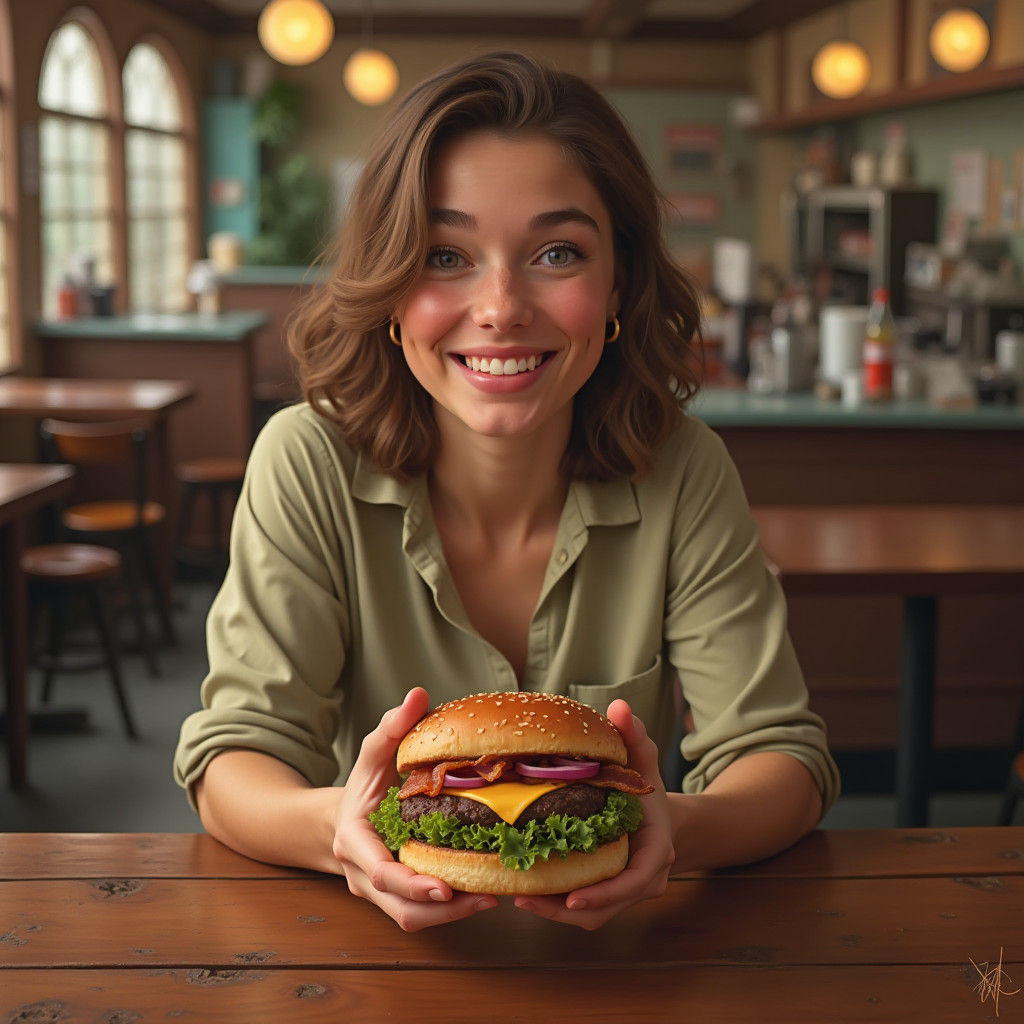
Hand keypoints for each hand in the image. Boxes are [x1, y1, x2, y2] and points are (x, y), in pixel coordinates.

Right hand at [331, 687, 497, 930]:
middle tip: (485, 896)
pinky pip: (421, 916)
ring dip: (452, 916)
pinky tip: (485, 895)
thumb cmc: (364, 785)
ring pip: (411, 919)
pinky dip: (451, 912)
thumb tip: (418, 694)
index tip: (442, 887)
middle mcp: (363, 876)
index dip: (410, 883)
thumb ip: (393, 726)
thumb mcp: (374, 752)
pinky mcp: (396, 901)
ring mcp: (378, 894)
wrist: (341, 820)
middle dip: (442, 909)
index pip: (379, 870)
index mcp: (354, 842)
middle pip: (399, 907)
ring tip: (493, 897)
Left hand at [513, 699, 674, 929]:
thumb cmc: (645, 785)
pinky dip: (554, 904)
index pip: (634, 882)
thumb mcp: (643, 757)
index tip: (573, 898)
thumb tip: (619, 707)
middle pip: (605, 909)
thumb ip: (633, 734)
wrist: (656, 815)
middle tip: (525, 898)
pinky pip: (581, 908)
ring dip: (554, 912)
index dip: (605, 894)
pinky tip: (522, 891)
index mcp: (655, 852)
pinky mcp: (604, 895)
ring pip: (590, 915)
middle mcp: (643, 880)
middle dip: (565, 910)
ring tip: (516, 896)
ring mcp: (624, 893)